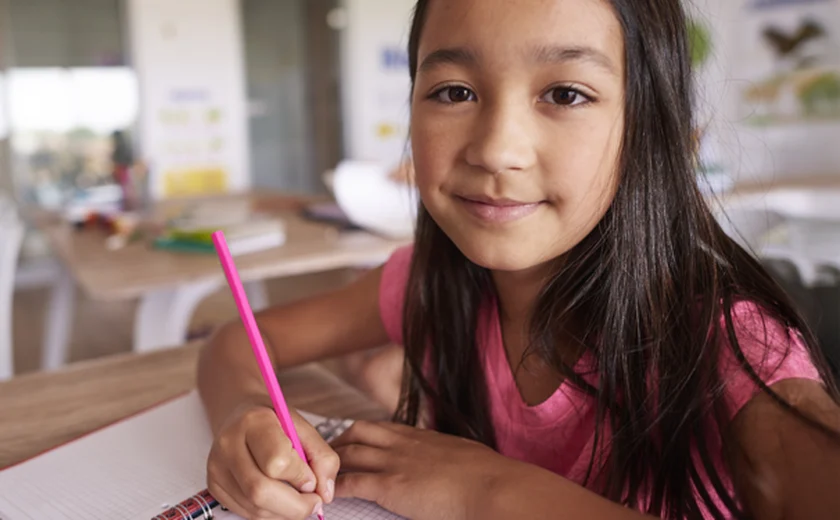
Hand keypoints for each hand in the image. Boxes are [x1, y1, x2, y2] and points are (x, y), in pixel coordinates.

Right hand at [207, 400, 339, 518]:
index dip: (300, 477)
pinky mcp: (214, 486)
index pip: (277, 461)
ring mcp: (218, 467)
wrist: (242, 416)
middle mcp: (229, 444)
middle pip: (260, 491)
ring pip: (254, 507)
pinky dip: (271, 514)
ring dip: (285, 513)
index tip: (313, 480)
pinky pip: (246, 513)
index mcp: (254, 421)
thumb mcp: (304, 428)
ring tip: (299, 500)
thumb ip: (322, 457)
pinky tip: (281, 501)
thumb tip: (325, 494)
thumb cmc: (276, 422)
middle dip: (295, 506)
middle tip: (314, 502)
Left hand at [332, 421, 510, 519]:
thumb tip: (457, 468)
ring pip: (350, 453)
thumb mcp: (467, 458)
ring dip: (331, 463)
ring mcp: (395, 463)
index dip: (365, 434)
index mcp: (424, 437)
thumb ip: (452, 460)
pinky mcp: (390, 486)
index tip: (355, 441)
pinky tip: (327, 496)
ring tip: (318, 474)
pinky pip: (352, 483)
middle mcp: (405, 444)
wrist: (492, 487)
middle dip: (340, 440)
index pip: (385, 427)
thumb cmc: (490, 478)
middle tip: (328, 454)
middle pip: (360, 431)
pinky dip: (336, 488)